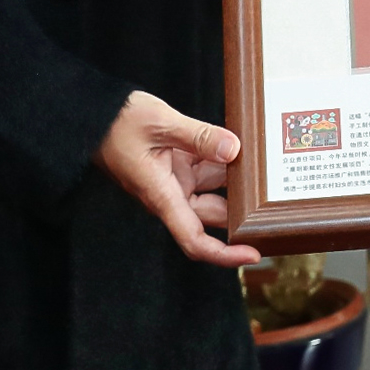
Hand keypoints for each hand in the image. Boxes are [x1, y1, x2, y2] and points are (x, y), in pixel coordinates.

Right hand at [96, 89, 259, 266]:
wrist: (94, 115)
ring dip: (235, 180)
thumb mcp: (161, 123)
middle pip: (213, 215)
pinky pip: (206, 170)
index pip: (195, 239)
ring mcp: (174, 181)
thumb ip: (199, 136)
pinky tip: (243, 145)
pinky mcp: (177, 166)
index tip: (252, 255)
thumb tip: (234, 149)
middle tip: (275, 196)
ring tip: (265, 164)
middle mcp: (170, 195)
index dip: (224, 254)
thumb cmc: (118, 122)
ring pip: (213, 190)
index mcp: (162, 196)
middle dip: (241, 209)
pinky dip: (223, 160)